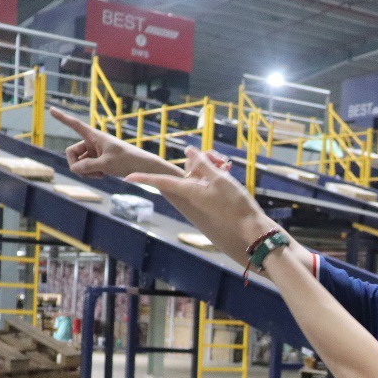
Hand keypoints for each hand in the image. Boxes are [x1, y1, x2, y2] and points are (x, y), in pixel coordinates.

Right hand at [50, 107, 182, 179]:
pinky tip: (102, 176)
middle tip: (86, 173)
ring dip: (86, 171)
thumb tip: (74, 169)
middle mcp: (93, 142)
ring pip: (79, 163)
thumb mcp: (107, 164)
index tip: (51, 109)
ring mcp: (95, 153)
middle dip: (76, 164)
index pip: (75, 125)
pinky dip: (91, 174)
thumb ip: (88, 166)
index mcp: (95, 136)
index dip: (62, 118)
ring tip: (100, 174)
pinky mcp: (98, 161)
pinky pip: (86, 169)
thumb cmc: (128, 161)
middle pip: (71, 152)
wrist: (143, 168)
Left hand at [125, 147, 277, 265]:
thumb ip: (203, 164)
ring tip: (227, 164)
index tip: (127, 178)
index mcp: (190, 189)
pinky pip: (209, 179)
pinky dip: (217, 171)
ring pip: (200, 171)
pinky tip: (228, 168)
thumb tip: (188, 152)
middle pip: (188, 168)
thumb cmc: (235, 204)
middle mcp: (193, 192)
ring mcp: (203, 194)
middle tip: (220, 159)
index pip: (162, 181)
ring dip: (211, 163)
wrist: (250, 225)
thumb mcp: (220, 179)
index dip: (145, 178)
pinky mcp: (213, 196)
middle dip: (200, 158)